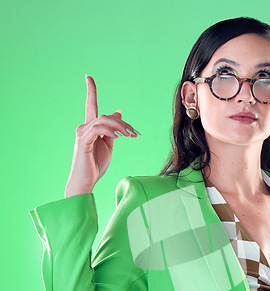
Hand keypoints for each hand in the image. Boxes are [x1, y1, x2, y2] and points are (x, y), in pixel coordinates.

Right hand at [65, 75, 140, 196]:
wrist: (85, 182)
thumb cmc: (95, 165)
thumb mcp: (108, 145)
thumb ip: (113, 130)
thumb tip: (118, 113)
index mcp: (90, 128)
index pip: (91, 106)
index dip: (90, 90)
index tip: (88, 77)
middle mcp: (84, 128)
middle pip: (105, 116)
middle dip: (123, 124)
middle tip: (135, 134)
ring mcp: (82, 133)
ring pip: (103, 120)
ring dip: (120, 127)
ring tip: (131, 136)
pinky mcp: (83, 141)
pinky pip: (98, 129)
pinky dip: (110, 130)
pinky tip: (119, 137)